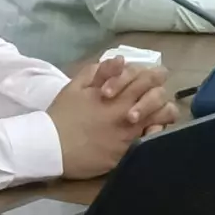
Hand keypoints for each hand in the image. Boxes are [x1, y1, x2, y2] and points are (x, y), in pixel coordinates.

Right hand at [49, 59, 178, 178]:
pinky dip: (155, 133)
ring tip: (154, 113)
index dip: (155, 75)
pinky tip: (148, 131)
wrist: (52, 147)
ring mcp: (130, 135)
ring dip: (161, 113)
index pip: (148, 79)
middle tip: (153, 93)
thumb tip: (121, 61)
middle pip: (159, 97)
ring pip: (162, 119)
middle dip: (159, 91)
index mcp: (117, 96)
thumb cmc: (63, 114)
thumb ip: (100, 72)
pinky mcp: (128, 152)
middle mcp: (128, 114)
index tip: (153, 75)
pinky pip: (152, 141)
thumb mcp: (76, 86)